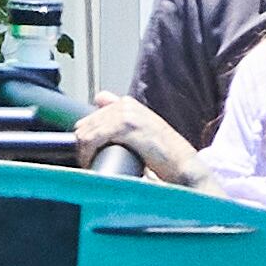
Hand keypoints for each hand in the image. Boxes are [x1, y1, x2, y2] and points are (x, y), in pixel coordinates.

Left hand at [74, 96, 193, 182]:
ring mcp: (126, 114)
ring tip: (90, 166)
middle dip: (83, 147)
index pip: (90, 118)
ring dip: (83, 152)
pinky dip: (88, 153)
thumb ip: (121, 115)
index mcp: (127, 104)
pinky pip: (93, 138)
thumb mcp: (141, 129)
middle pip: (85, 125)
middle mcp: (125, 105)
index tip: (90, 156)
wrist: (182, 164)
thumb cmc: (164, 153)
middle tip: (89, 164)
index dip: (86, 139)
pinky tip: (91, 163)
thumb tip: (99, 99)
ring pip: (87, 132)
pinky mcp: (126, 127)